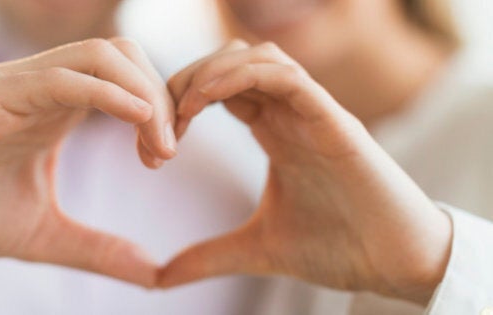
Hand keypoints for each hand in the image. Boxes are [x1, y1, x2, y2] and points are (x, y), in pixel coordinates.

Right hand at [0, 38, 175, 286]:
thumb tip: (155, 275)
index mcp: (57, 109)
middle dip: (161, 98)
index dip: (159, 110)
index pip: (127, 79)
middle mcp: (41, 87)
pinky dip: (109, 93)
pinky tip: (137, 120)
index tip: (163, 157)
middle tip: (166, 153)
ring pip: (101, 57)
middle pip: (124, 56)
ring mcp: (16, 85)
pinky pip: (61, 77)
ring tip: (157, 148)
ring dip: (144, 95)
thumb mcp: (45, 235)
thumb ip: (99, 249)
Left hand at [159, 40, 451, 303]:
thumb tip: (159, 278)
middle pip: (232, 62)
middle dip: (187, 81)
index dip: (180, 104)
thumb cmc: (337, 248)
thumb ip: (208, 256)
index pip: (221, 89)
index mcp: (275, 131)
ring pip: (258, 57)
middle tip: (158, 122)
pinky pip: (286, 76)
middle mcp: (291, 114)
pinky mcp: (334, 121)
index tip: (154, 145)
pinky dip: (242, 76)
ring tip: (182, 109)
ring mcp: (313, 113)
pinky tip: (208, 99)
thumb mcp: (256, 249)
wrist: (395, 263)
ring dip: (211, 72)